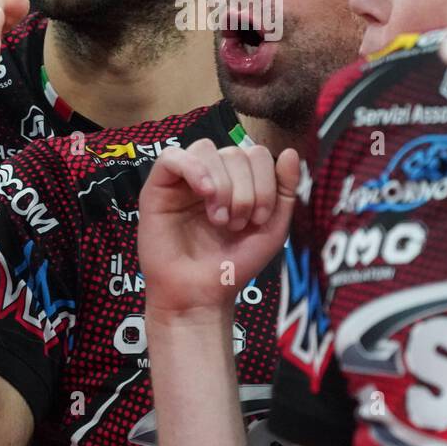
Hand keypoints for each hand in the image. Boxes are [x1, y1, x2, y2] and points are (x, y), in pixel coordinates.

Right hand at [139, 139, 297, 315]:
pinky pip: (171, 157)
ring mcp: (182, 180)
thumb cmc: (234, 264)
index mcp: (237, 180)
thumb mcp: (272, 227)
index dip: (265, 182)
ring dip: (221, 185)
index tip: (259, 219)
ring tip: (220, 219)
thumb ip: (285, 189)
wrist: (202, 295)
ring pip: (206, 149)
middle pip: (233, 152)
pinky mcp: (156, 188)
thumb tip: (289, 153)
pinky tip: (205, 193)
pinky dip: (193, 169)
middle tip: (237, 225)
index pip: (255, 153)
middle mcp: (210, 175)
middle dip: (244, 190)